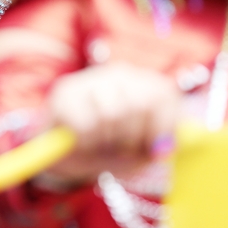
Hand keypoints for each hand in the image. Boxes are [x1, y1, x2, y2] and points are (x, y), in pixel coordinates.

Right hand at [45, 62, 179, 183]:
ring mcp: (90, 80)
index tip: (152, 149)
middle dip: (132, 136)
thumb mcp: (142, 153)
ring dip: (107, 140)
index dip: (161, 128)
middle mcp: (120, 74)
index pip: (162, 95)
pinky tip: (83, 141)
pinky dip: (86, 142)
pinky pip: (84, 124)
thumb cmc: (114, 149)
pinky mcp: (65, 93)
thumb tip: (161, 148)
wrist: (69, 151)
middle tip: (122, 149)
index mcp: (147, 84)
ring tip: (101, 144)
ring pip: (110, 114)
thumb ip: (157, 148)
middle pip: (139, 104)